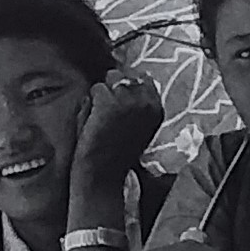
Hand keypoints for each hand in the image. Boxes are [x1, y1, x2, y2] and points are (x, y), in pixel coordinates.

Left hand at [71, 66, 163, 183]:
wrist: (103, 175)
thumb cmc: (116, 153)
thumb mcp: (138, 127)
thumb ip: (136, 103)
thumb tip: (125, 79)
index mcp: (157, 109)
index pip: (144, 79)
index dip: (128, 87)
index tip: (120, 102)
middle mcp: (146, 101)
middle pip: (126, 75)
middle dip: (115, 86)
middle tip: (108, 109)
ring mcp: (128, 100)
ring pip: (111, 78)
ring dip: (103, 92)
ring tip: (100, 115)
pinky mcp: (108, 102)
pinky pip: (95, 89)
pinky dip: (91, 102)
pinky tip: (93, 121)